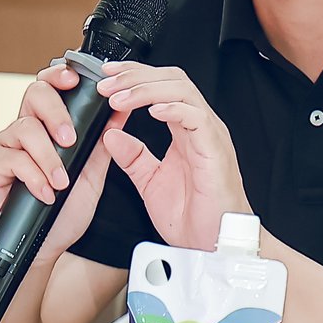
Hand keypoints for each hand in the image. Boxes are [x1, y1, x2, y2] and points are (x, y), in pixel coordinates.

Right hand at [0, 64, 126, 257]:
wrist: (38, 249)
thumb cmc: (61, 213)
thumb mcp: (90, 177)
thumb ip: (102, 145)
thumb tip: (121, 113)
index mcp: (49, 127)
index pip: (51, 87)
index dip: (59, 75)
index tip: (75, 79)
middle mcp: (26, 130)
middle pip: (34, 94)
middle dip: (56, 112)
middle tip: (70, 138)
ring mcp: (6, 145)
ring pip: (25, 128)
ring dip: (48, 155)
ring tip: (61, 180)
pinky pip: (12, 158)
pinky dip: (33, 177)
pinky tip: (45, 193)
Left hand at [95, 61, 251, 251]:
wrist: (212, 246)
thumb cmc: (193, 218)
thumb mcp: (151, 183)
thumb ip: (133, 157)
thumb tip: (111, 135)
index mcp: (186, 131)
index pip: (162, 87)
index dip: (134, 77)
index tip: (107, 77)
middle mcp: (200, 127)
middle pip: (172, 80)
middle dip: (136, 75)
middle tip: (106, 82)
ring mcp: (210, 135)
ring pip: (183, 91)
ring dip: (147, 89)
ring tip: (120, 97)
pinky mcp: (215, 149)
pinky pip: (197, 117)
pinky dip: (174, 108)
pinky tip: (152, 110)